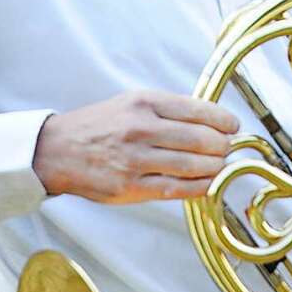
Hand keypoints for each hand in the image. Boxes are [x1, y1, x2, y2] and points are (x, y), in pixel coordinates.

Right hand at [32, 90, 239, 202]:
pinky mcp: (130, 187)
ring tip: (220, 165)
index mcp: (144, 102)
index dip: (222, 120)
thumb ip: (167, 110)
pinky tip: (209, 183)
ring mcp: (136, 159)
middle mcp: (141, 128)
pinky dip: (199, 187)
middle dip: (222, 146)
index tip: (233, 126)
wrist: (59, 149)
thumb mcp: (131, 102)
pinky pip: (176, 189)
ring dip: (214, 167)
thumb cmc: (100, 125)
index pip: (196, 109)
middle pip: (199, 138)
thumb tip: (208, 120)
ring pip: (191, 164)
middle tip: (228, 148)